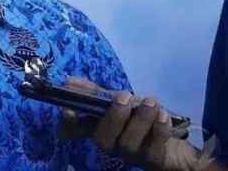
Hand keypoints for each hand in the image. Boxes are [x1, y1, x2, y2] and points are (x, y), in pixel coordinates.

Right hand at [58, 77, 200, 170]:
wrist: (173, 139)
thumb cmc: (140, 118)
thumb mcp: (119, 101)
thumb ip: (96, 92)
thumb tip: (69, 81)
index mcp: (99, 128)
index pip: (77, 128)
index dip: (70, 122)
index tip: (69, 111)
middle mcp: (111, 145)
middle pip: (103, 139)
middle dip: (114, 116)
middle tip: (125, 96)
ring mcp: (131, 155)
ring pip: (128, 143)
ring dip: (140, 119)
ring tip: (151, 102)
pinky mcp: (152, 161)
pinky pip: (153, 150)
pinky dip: (159, 131)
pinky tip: (163, 116)